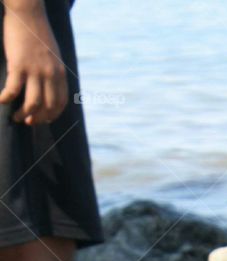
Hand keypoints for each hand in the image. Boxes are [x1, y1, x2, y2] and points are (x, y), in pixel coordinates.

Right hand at [0, 3, 67, 125]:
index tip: (43, 119)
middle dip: (38, 119)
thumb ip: (53, 71)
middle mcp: (50, 74)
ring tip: (16, 117)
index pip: (61, 103)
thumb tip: (49, 87)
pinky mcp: (18, 64)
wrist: (27, 12)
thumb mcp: (53, 55)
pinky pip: (13, 89)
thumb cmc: (37, 32)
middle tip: (28, 121)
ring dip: (23, 114)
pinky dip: (7, 98)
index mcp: (60, 72)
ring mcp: (35, 70)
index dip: (52, 115)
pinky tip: (1, 100)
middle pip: (47, 107)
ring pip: (32, 103)